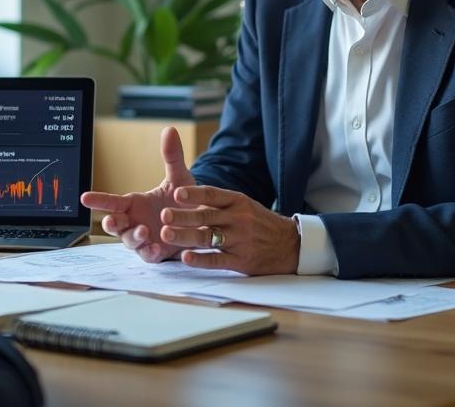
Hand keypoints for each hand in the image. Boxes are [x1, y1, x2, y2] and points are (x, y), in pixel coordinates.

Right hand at [80, 126, 196, 262]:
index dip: (98, 200)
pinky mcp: (156, 253)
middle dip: (110, 223)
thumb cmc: (185, 199)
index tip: (84, 197)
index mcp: (134, 203)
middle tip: (111, 220)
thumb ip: (172, 156)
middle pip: (114, 224)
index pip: (112, 201)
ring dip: (134, 237)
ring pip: (130, 241)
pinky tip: (155, 249)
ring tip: (144, 232)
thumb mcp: (180, 177)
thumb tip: (169, 130)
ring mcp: (144, 239)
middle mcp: (135, 221)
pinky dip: (149, 252)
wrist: (204, 221)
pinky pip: (148, 255)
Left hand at [158, 185, 299, 274]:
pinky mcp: (242, 261)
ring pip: (208, 238)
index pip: (212, 195)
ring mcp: (240, 240)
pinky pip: (217, 260)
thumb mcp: (244, 205)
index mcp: (238, 201)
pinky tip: (185, 258)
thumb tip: (188, 197)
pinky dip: (200, 259)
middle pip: (206, 217)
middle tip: (163, 215)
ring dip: (185, 236)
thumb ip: (219, 203)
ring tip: (166, 235)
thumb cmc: (260, 222)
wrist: (291, 244)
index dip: (194, 194)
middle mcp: (238, 219)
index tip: (176, 193)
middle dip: (183, 216)